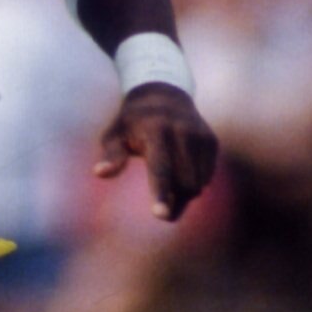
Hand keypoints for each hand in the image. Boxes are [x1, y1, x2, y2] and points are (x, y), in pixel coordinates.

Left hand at [95, 85, 217, 221]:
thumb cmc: (132, 123)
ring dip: (183, 194)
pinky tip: (180, 171)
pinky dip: (194, 183)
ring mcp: (200, 136)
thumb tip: (100, 172)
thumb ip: (111, 154)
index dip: (160, 193)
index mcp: (156, 130)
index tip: (161, 216)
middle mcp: (182, 131)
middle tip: (160, 207)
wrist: (164, 96)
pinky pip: (206, 177)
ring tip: (168, 183)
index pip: (160, 168)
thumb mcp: (114, 134)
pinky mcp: (211, 141)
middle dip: (173, 200)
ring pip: (197, 184)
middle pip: (183, 183)